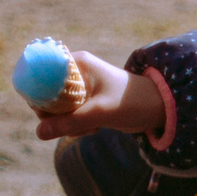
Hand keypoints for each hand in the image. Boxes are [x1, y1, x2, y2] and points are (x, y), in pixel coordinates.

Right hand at [33, 50, 170, 139]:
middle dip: (55, 115)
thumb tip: (39, 132)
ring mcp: (79, 88)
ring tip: (90, 127)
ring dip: (68, 124)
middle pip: (45, 95)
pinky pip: (67, 116)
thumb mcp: (99, 113)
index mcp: (75, 63)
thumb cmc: (132, 102)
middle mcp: (74, 72)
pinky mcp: (84, 102)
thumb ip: (70, 122)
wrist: (158, 108)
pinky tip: (93, 128)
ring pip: (56, 110)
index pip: (41, 74)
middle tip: (75, 125)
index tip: (47, 113)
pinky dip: (75, 126)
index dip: (38, 94)